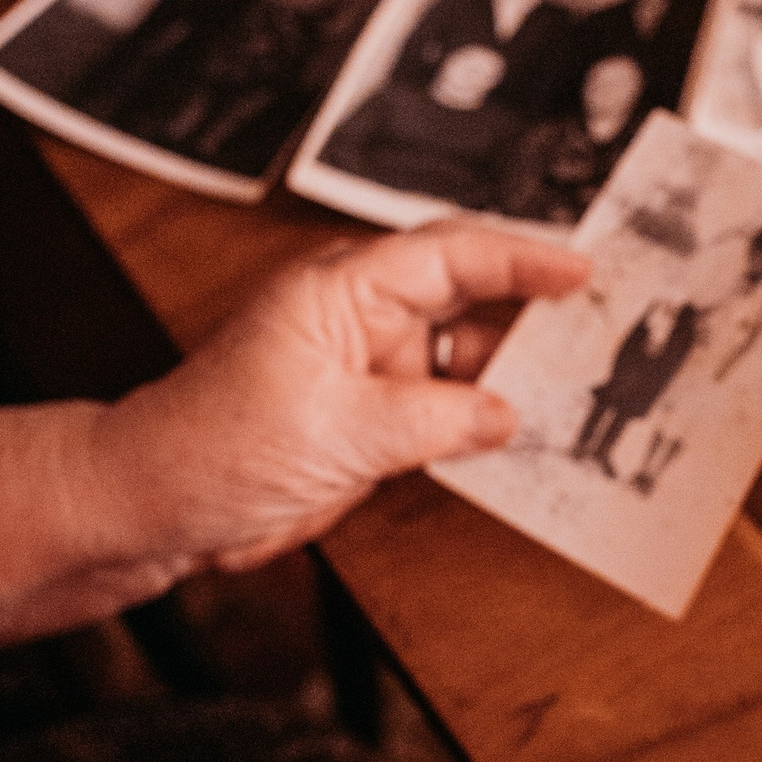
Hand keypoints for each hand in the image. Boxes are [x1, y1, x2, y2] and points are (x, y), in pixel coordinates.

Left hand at [103, 221, 587, 571]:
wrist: (155, 506)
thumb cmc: (211, 446)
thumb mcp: (339, 433)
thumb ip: (435, 420)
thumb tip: (507, 413)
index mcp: (339, 291)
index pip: (449, 256)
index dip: (522, 258)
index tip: (584, 270)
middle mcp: (359, 320)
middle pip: (467, 298)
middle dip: (534, 310)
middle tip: (606, 325)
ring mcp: (368, 372)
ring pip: (463, 358)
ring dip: (517, 373)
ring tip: (583, 385)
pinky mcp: (370, 424)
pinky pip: (445, 412)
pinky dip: (486, 421)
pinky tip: (530, 434)